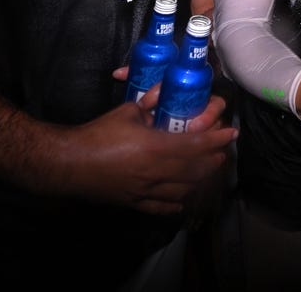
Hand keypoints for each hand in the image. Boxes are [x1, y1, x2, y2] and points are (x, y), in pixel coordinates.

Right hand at [37, 94, 236, 215]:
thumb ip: (149, 103)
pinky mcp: (135, 202)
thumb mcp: (127, 111)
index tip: (231, 133)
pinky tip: (183, 199)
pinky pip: (162, 206)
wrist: (68, 163)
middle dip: (213, 160)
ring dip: (200, 180)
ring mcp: (147, 190)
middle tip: (222, 152)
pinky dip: (177, 202)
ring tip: (207, 171)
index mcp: (156, 146)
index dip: (217, 139)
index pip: (196, 144)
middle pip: (196, 169)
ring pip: (184, 190)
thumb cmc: (97, 134)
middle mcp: (156, 171)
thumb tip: (163, 93)